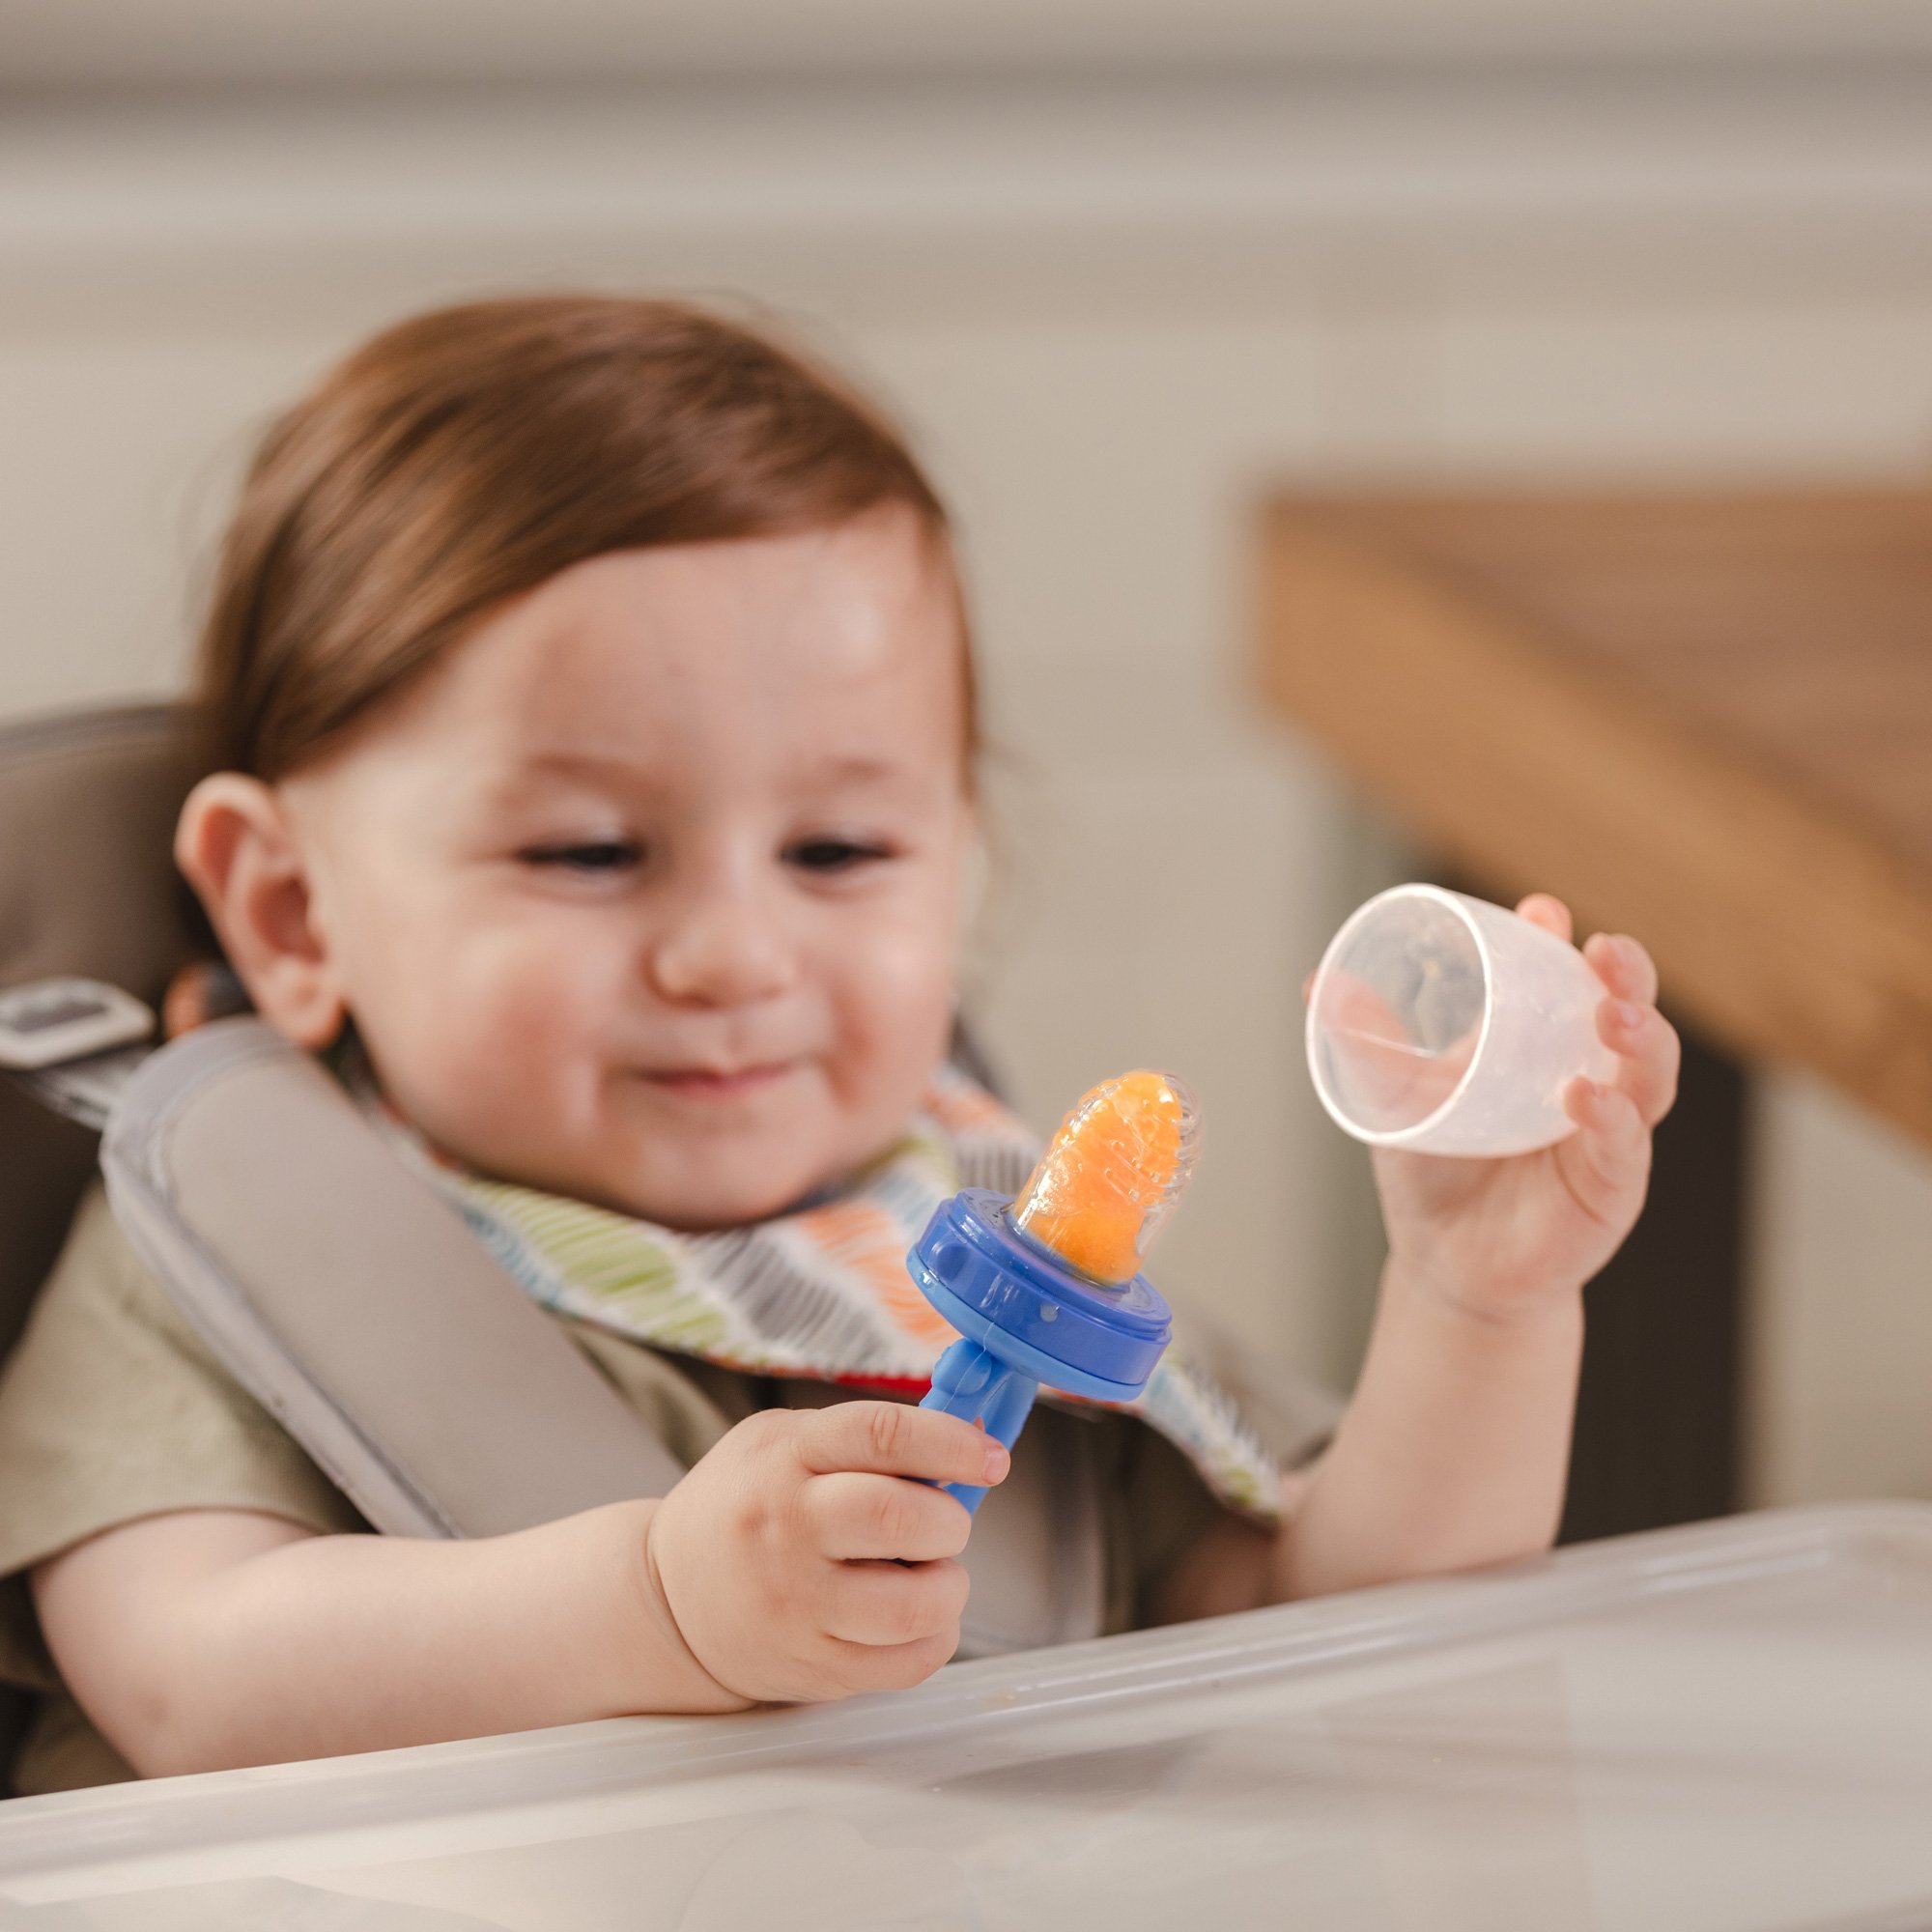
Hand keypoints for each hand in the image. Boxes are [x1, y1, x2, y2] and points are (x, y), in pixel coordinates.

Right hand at [646, 1402, 1006, 1704]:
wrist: (667, 1600)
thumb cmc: (745, 1506)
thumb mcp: (785, 1443)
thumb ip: (869, 1437)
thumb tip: (970, 1437)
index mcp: (786, 1457)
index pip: (883, 1435)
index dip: (953, 1442)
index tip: (990, 1458)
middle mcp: (788, 1528)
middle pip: (899, 1517)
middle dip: (950, 1520)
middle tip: (945, 1523)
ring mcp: (797, 1606)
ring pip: (913, 1604)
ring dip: (948, 1585)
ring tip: (930, 1572)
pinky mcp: (814, 1668)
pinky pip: (909, 1662)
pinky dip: (935, 1635)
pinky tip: (915, 1615)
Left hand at [1368, 894, 1680, 1322]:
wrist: (1446, 1265)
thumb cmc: (1432, 1170)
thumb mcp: (1394, 1098)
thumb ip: (1367, 1045)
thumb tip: (1318, 985)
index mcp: (1538, 1039)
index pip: (1561, 974)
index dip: (1557, 938)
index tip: (1542, 911)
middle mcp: (1587, 1072)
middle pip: (1628, 1008)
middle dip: (1626, 972)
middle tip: (1605, 951)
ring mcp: (1608, 1129)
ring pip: (1648, 1072)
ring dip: (1641, 1036)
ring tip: (1611, 1013)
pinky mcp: (1612, 1186)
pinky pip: (1625, 1145)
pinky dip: (1611, 1118)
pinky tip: (1584, 1097)